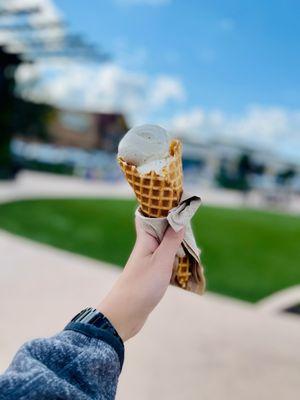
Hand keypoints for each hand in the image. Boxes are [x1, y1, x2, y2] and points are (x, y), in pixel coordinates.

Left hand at [97, 217, 184, 341]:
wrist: (125, 314)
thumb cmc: (141, 286)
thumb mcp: (161, 262)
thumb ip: (171, 241)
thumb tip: (180, 220)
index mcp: (146, 239)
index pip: (151, 215)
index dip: (164, 207)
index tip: (180, 202)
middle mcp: (147, 246)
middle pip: (164, 230)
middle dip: (178, 229)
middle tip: (194, 231)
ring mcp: (150, 260)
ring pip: (168, 246)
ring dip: (180, 247)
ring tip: (196, 251)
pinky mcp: (153, 273)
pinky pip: (168, 261)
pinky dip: (179, 261)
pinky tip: (190, 265)